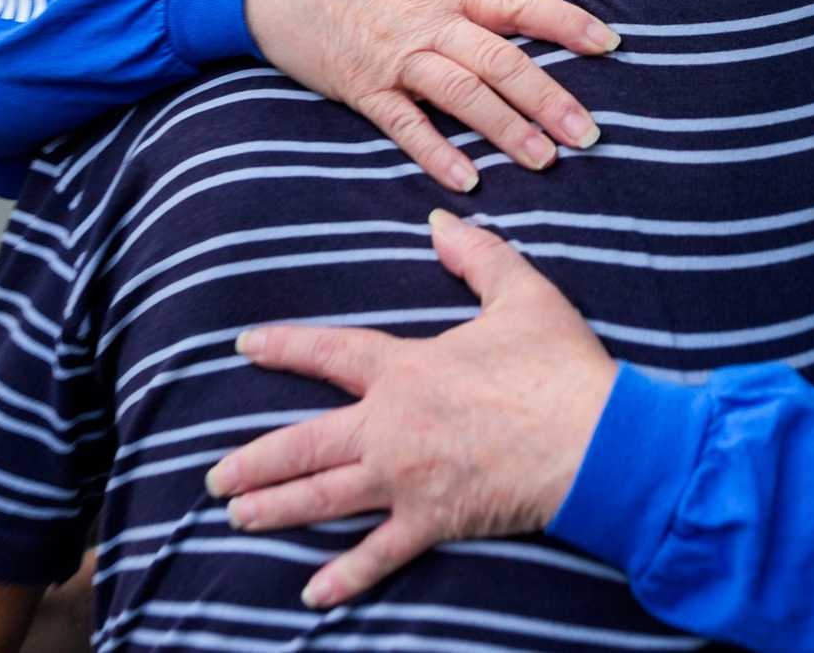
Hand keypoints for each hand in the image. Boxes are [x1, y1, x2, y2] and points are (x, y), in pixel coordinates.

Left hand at [205, 209, 617, 608]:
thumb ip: (475, 255)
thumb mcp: (521, 294)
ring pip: (324, 498)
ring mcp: (408, 480)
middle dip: (255, 460)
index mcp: (406, 369)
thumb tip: (440, 218)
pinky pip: (379, 554)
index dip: (284, 347)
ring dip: (275, 509)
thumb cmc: (559, 365)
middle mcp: (391, 427)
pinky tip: (311, 595)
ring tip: (237, 517)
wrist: (597, 439)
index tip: (245, 347)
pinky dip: (345, 576)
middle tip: (217, 476)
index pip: (329, 353)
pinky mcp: (434, 521)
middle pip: (305, 443)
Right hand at [244, 0, 618, 191]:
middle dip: (549, 98)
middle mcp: (431, 24)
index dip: (566, 23)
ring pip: (462, 96)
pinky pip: (406, 125)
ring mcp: (398, 59)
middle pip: (501, 62)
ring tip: (544, 161)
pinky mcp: (365, 90)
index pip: (520, 4)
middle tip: (588, 134)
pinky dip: (436, 152)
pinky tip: (468, 179)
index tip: (609, 45)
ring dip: (505, 129)